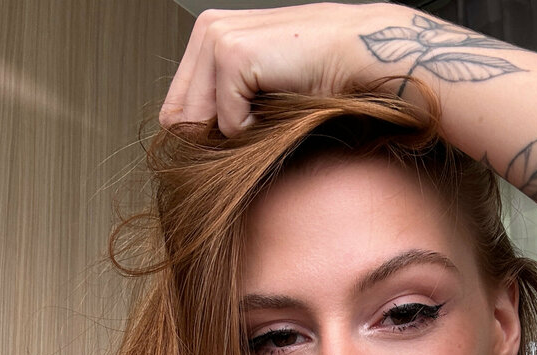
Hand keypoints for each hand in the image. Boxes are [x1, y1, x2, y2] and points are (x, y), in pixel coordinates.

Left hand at [159, 1, 410, 135]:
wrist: (360, 57)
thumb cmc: (319, 77)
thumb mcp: (259, 90)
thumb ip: (223, 104)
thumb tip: (192, 142)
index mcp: (210, 34)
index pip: (177, 107)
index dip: (203, 135)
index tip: (241, 134)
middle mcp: (208, 30)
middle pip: (181, 119)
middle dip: (216, 138)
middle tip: (260, 124)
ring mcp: (218, 39)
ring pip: (202, 123)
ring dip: (239, 133)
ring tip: (272, 110)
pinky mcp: (233, 56)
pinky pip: (230, 124)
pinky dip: (257, 129)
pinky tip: (284, 101)